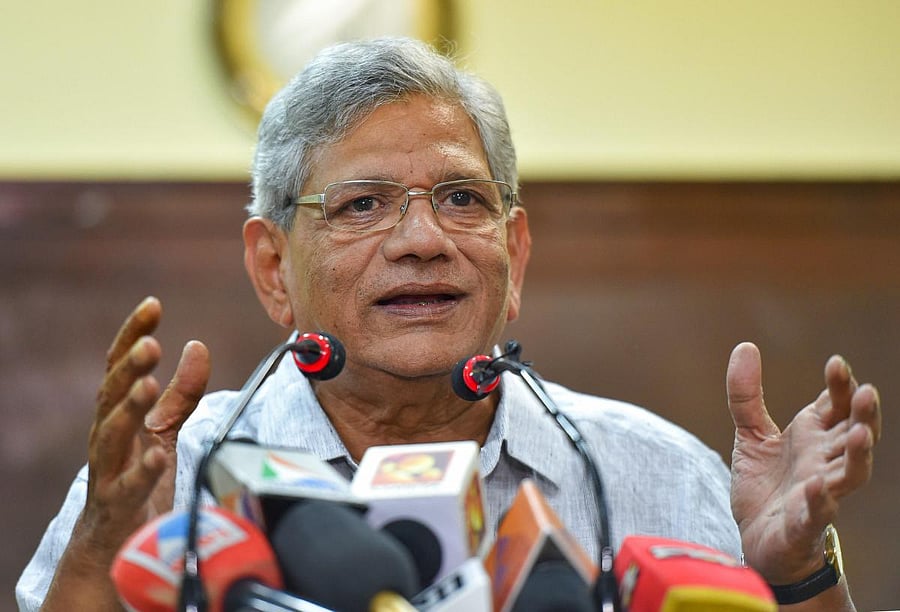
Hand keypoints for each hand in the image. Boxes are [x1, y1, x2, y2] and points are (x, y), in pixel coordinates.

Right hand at [77, 296, 209, 564]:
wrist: (112, 543)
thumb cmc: (136, 478)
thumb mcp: (163, 429)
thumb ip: (181, 392)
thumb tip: (197, 345)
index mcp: (118, 413)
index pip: (119, 366)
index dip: (132, 334)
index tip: (153, 304)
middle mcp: (106, 436)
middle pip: (111, 394)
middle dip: (130, 366)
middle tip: (151, 342)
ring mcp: (108, 471)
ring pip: (112, 434)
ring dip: (130, 407)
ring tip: (149, 384)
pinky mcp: (118, 506)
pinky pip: (128, 487)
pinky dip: (143, 471)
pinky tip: (158, 457)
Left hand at [726, 342, 879, 584]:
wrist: (756, 539)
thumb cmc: (765, 485)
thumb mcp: (751, 434)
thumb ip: (746, 394)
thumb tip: (744, 346)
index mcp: (815, 438)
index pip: (836, 407)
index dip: (840, 386)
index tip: (836, 363)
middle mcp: (823, 462)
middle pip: (854, 436)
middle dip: (863, 415)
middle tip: (866, 391)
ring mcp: (819, 493)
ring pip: (850, 474)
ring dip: (857, 454)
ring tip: (859, 433)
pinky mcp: (803, 523)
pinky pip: (818, 513)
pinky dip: (821, 501)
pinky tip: (818, 486)